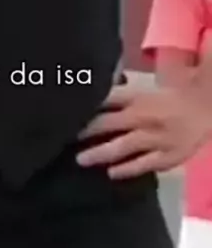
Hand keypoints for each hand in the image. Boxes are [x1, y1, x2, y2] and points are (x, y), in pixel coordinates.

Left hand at [76, 82, 211, 178]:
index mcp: (136, 98)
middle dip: (85, 131)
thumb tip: (95, 95)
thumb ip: (120, 95)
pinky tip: (112, 173)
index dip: (86, 107)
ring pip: (122, 147)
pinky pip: (144, 164)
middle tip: (64, 137)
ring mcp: (154, 138)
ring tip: (80, 159)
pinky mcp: (167, 156)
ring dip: (99, 153)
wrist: (204, 107)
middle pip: (108, 124)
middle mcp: (142, 117)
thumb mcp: (144, 90)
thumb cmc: (170, 98)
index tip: (67, 113)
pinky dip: (127, 169)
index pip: (105, 101)